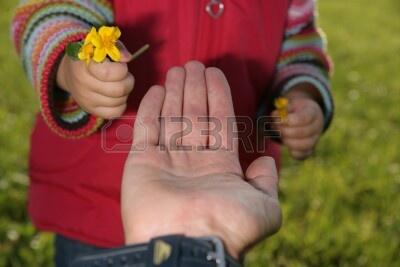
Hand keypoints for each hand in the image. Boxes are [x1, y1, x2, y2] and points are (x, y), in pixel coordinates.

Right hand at [56, 43, 133, 118]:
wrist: (71, 73)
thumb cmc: (91, 57)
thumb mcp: (101, 47)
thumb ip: (116, 49)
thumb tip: (127, 58)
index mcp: (84, 65)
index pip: (108, 74)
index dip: (121, 69)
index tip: (120, 65)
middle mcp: (83, 84)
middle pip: (119, 89)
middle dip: (128, 81)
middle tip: (124, 76)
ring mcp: (86, 100)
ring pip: (120, 101)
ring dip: (125, 92)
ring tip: (119, 83)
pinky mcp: (91, 110)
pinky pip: (116, 112)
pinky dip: (121, 104)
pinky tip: (117, 96)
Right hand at [121, 61, 281, 258]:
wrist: (187, 244)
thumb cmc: (227, 226)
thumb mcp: (264, 207)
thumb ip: (267, 181)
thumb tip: (267, 161)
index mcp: (220, 168)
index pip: (220, 123)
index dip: (219, 98)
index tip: (216, 75)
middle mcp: (193, 162)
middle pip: (195, 116)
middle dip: (196, 90)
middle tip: (195, 64)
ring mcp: (166, 162)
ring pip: (172, 119)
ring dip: (176, 93)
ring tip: (179, 69)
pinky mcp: (141, 164)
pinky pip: (147, 130)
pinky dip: (152, 109)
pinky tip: (159, 89)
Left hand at [272, 86, 323, 159]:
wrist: (305, 115)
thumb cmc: (294, 109)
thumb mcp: (289, 104)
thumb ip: (282, 109)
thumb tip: (275, 115)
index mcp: (313, 112)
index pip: (304, 118)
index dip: (289, 120)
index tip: (278, 119)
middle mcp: (317, 127)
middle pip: (303, 133)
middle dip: (284, 130)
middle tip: (274, 125)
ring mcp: (315, 139)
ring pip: (303, 145)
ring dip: (287, 140)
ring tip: (279, 133)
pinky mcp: (309, 150)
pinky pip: (302, 155)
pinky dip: (292, 152)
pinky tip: (285, 142)